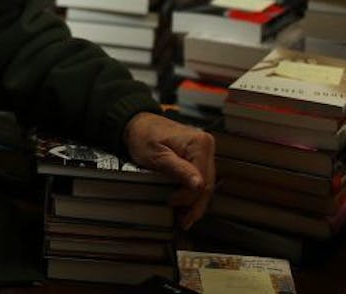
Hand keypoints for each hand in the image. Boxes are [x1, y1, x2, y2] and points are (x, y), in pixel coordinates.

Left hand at [123, 112, 215, 229]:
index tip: (173, 204)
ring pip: (206, 183)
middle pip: (207, 183)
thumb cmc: (144, 136)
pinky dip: (193, 193)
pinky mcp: (198, 155)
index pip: (202, 180)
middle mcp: (206, 145)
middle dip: (195, 205)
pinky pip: (200, 177)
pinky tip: (186, 205)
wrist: (138, 124)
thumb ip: (179, 170)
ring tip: (185, 218)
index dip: (188, 197)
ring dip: (195, 202)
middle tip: (184, 221)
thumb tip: (198, 185)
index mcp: (199, 143)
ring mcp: (203, 150)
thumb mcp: (158, 156)